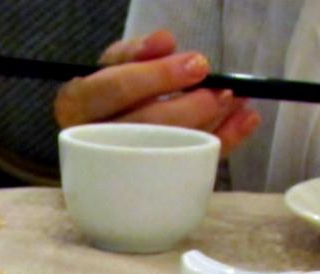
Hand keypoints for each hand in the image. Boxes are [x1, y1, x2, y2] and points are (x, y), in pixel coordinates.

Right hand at [52, 29, 260, 156]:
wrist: (102, 131)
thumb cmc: (110, 94)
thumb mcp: (116, 64)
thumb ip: (138, 52)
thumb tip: (164, 42)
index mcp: (74, 104)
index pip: (113, 89)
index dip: (157, 76)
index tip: (198, 65)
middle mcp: (88, 141)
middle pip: (140, 127)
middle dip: (188, 109)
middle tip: (221, 91)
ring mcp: (113, 170)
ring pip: (162, 153)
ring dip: (208, 126)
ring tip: (235, 102)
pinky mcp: (142, 185)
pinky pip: (185, 169)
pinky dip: (221, 144)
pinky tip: (244, 121)